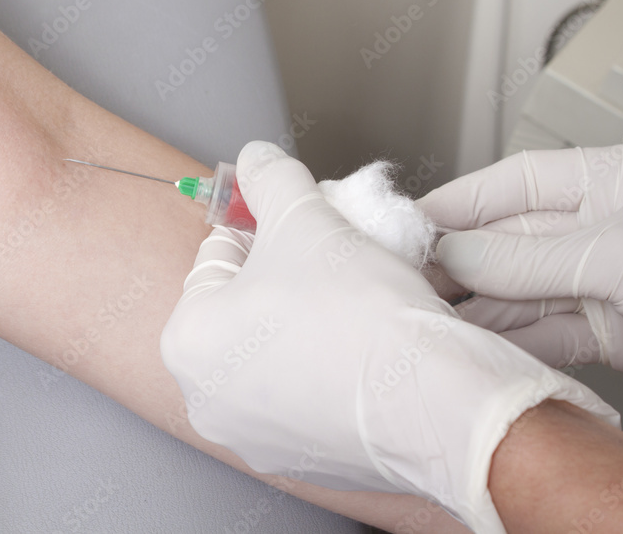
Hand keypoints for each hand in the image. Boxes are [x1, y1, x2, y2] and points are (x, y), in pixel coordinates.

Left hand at [160, 141, 617, 533]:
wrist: (436, 399)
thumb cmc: (358, 311)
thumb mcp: (304, 217)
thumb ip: (269, 178)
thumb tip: (256, 159)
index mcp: (186, 342)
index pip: (216, 257)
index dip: (262, 227)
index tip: (297, 222)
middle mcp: (205, 400)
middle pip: (241, 308)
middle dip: (281, 275)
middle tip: (327, 258)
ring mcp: (253, 439)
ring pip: (272, 353)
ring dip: (302, 321)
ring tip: (350, 301)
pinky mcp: (303, 463)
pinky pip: (306, 394)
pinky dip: (326, 369)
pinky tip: (362, 349)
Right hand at [418, 145, 622, 382]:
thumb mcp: (619, 256)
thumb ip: (532, 259)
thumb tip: (457, 253)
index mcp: (614, 184)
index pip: (517, 183)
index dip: (459, 202)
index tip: (408, 224)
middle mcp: (604, 231)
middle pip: (509, 242)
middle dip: (459, 264)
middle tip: (409, 280)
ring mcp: (605, 284)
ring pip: (521, 295)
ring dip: (478, 312)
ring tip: (434, 320)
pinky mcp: (612, 335)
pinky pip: (547, 336)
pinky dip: (512, 346)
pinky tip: (480, 347)